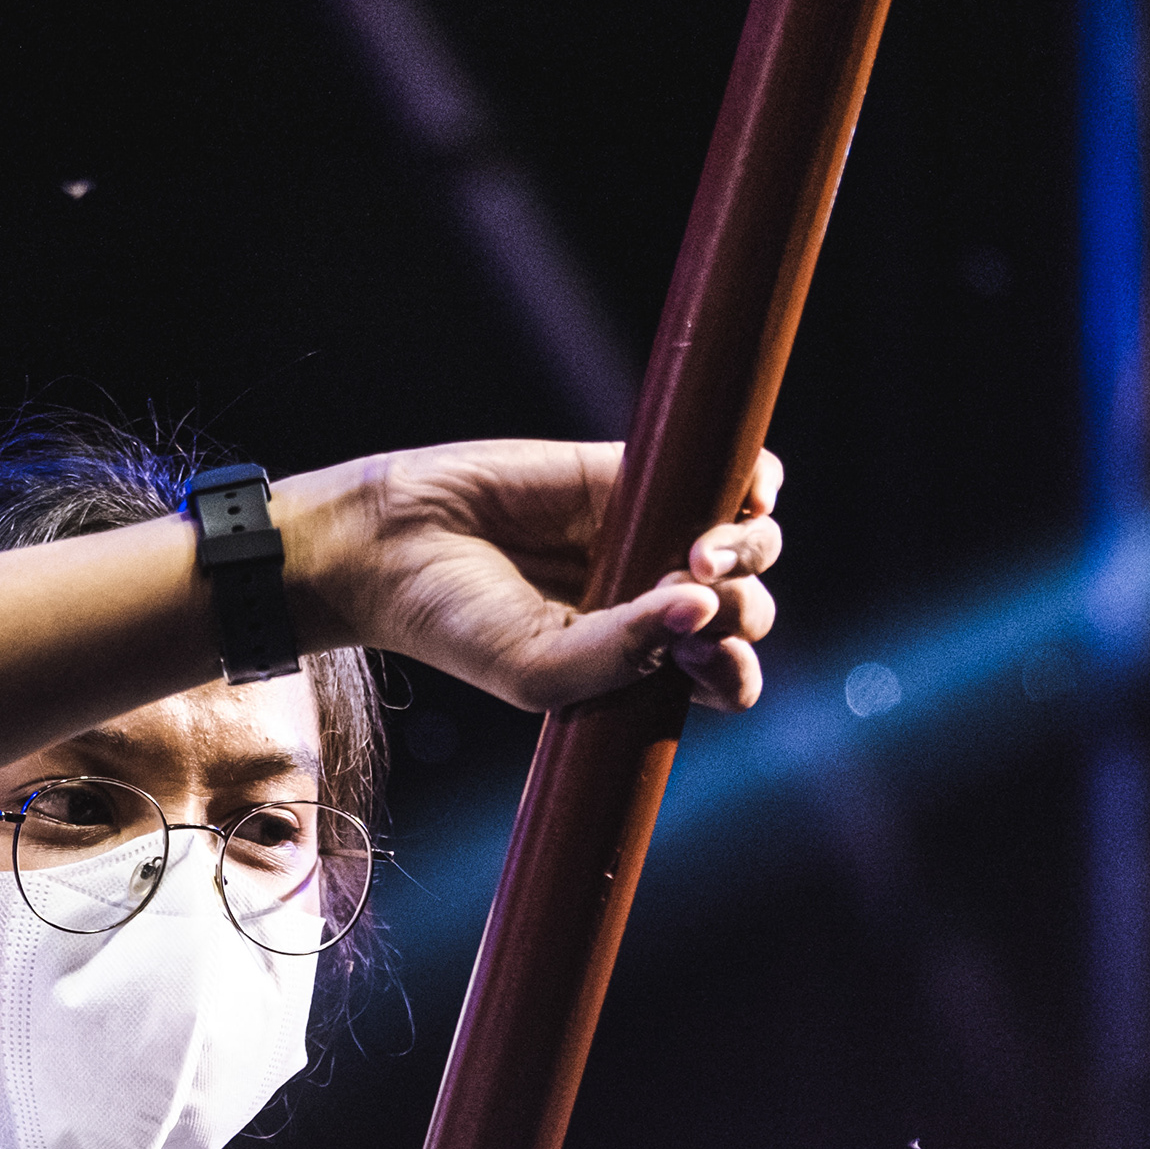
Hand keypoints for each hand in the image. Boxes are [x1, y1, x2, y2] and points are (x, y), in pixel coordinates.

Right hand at [281, 442, 785, 712]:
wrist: (392, 546)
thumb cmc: (456, 627)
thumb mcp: (540, 668)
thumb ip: (623, 653)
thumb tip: (701, 602)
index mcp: (639, 666)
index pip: (724, 676)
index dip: (733, 670)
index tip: (699, 662)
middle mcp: (653, 603)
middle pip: (745, 611)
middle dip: (738, 613)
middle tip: (683, 602)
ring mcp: (650, 537)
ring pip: (748, 546)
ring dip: (747, 552)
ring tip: (695, 553)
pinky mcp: (635, 472)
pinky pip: (729, 472)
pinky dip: (757, 480)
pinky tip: (750, 496)